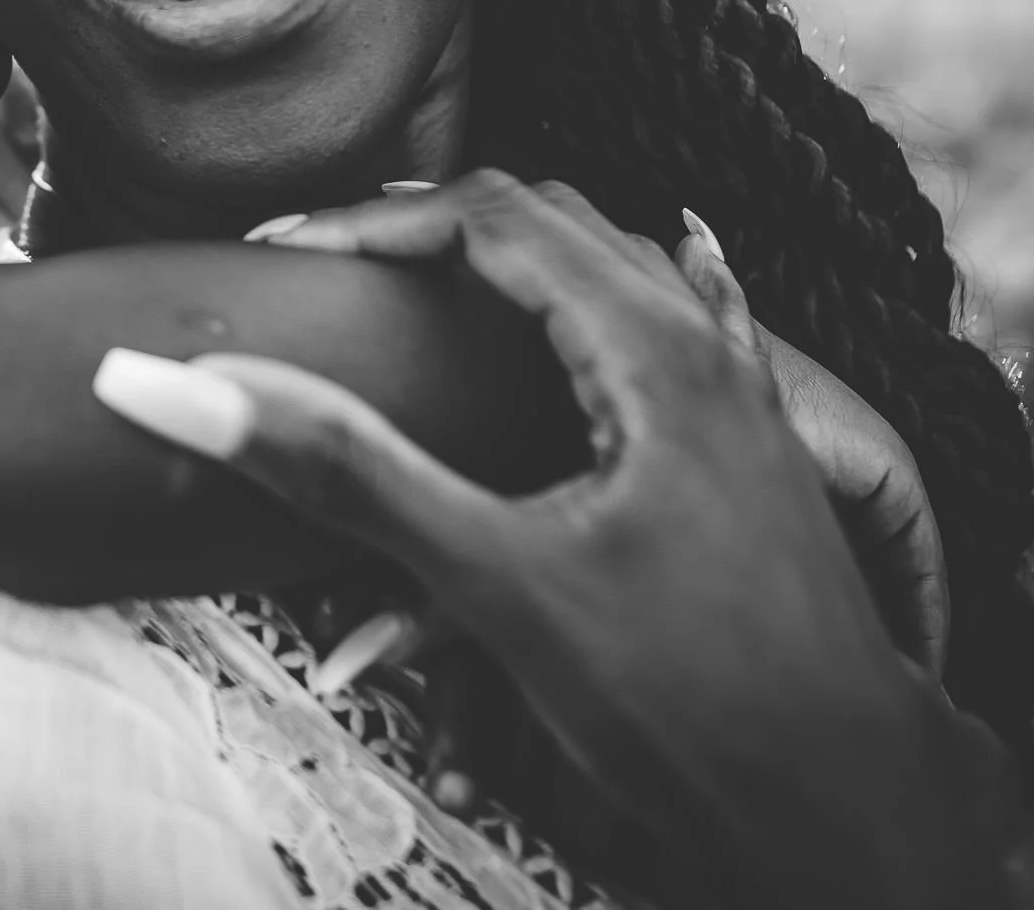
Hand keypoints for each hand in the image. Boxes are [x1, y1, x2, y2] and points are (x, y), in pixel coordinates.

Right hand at [94, 172, 1014, 909]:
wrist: (856, 815)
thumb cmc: (685, 702)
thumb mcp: (494, 582)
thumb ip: (346, 471)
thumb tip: (177, 386)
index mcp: (651, 350)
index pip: (491, 218)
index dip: (367, 224)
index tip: (270, 255)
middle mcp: (711, 351)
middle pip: (560, 224)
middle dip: (431, 227)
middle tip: (328, 260)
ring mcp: (749, 403)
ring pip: (629, 269)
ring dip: (522, 255)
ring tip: (429, 269)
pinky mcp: (761, 459)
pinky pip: (696, 321)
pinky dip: (639, 285)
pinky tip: (675, 266)